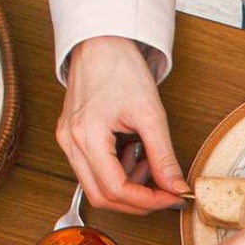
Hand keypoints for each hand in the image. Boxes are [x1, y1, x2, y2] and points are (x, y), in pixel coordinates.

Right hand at [56, 36, 187, 213]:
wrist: (102, 43)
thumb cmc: (120, 68)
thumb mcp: (151, 115)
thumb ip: (164, 157)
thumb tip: (177, 188)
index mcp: (85, 134)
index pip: (116, 189)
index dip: (148, 201)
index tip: (172, 197)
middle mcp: (70, 142)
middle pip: (101, 196)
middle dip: (137, 202)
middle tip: (164, 193)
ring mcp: (68, 141)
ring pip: (96, 187)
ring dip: (128, 188)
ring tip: (150, 165)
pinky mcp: (72, 138)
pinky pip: (93, 172)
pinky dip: (119, 174)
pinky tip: (136, 158)